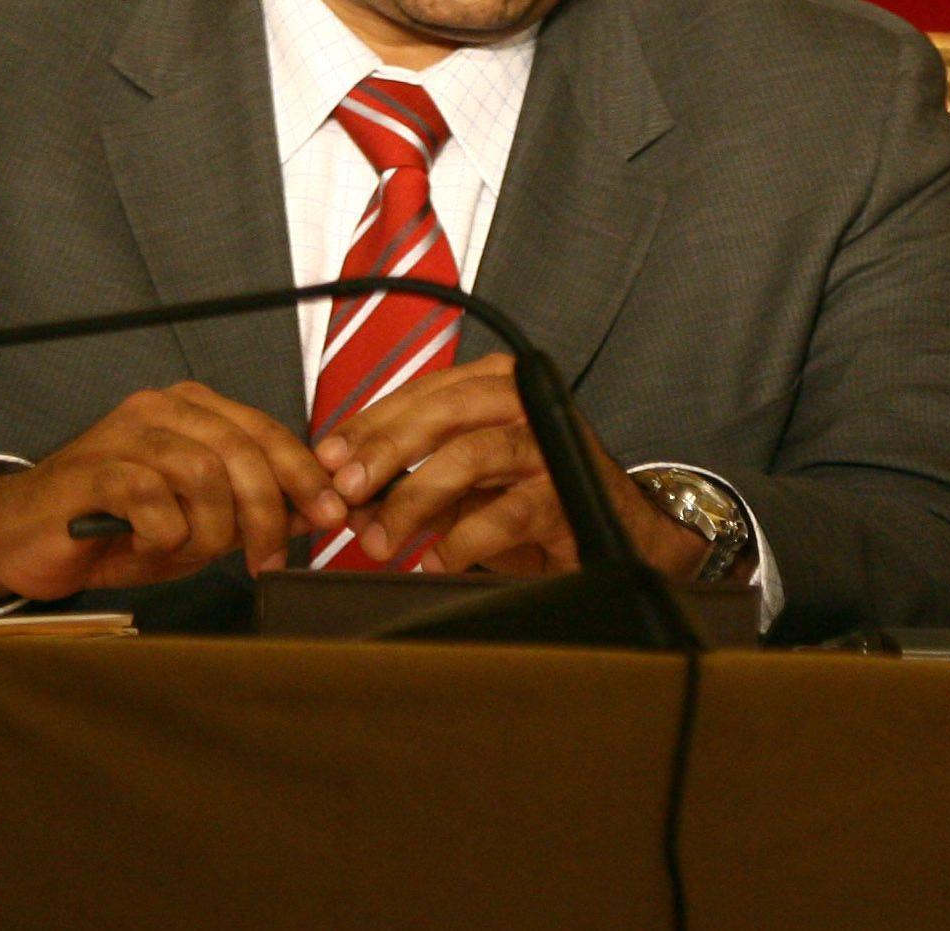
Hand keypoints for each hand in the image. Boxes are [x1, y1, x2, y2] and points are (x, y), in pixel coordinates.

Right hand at [0, 382, 350, 608]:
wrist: (19, 538)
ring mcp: (123, 435)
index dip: (305, 476)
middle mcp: (160, 410)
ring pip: (202, 473)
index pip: (267, 433)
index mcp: (193, 411)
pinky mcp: (91, 470)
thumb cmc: (114, 529)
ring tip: (191, 553)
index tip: (331, 515)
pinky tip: (150, 546)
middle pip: (242, 452)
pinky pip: (151, 496)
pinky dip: (164, 532)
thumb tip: (317, 511)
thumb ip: (252, 509)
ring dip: (210, 528)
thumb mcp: (198, 522)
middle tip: (268, 558)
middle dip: (266, 513)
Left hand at [313, 356, 710, 580]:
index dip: (370, 424)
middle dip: (386, 450)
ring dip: (416, 498)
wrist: (622, 536)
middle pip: (447, 411)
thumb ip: (413, 484)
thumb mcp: (468, 488)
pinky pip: (506, 512)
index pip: (424, 391)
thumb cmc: (538, 502)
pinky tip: (435, 563)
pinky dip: (460, 542)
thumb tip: (351, 502)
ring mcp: (553, 445)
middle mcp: (528, 404)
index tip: (327, 459)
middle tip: (344, 492)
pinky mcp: (570, 492)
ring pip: (474, 455)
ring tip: (382, 540)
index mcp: (500, 386)